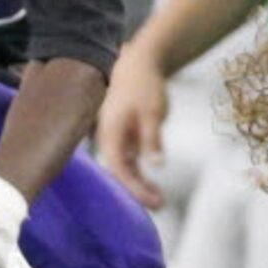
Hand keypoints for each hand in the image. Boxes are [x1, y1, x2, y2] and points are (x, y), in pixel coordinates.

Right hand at [96, 43, 167, 209]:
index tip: (150, 200)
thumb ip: (152, 139)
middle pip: (119, 171)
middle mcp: (108, 137)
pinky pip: (129, 159)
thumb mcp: (153, 112)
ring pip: (124, 167)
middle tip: (159, 205)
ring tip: (159, 199)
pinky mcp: (124, 135)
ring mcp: (116, 137)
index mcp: (110, 132)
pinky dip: (140, 172)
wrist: (139, 62)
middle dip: (137, 191)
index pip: (118, 167)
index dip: (132, 187)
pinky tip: (153, 183)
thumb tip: (155, 164)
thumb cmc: (143, 84)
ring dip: (139, 183)